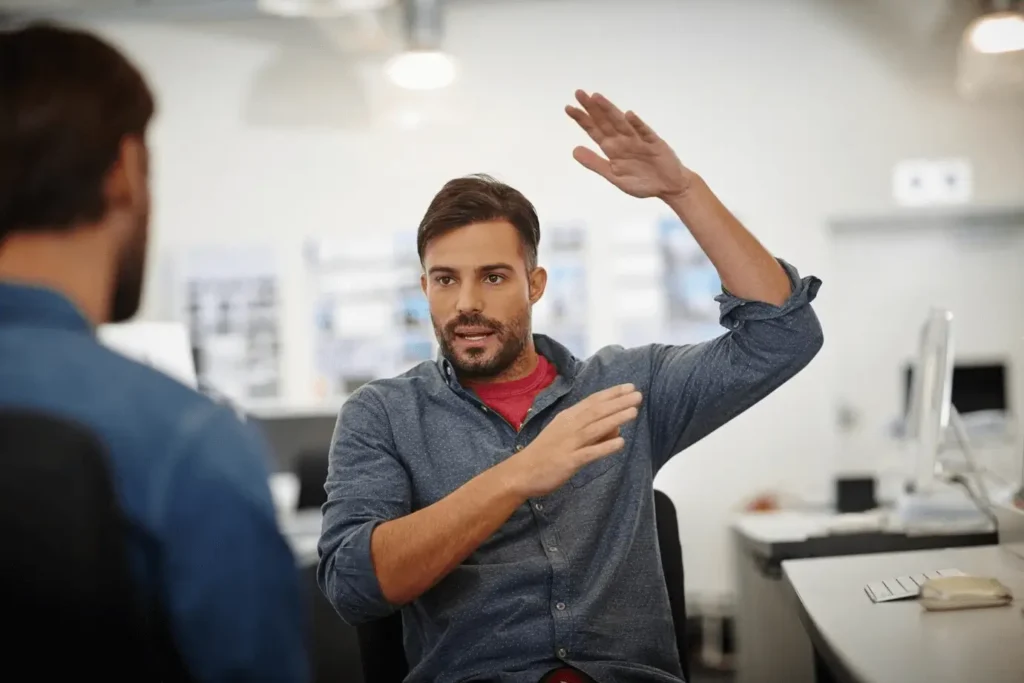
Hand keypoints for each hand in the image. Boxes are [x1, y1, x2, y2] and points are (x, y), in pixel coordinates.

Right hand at [501, 383, 642, 497]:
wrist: (521, 472)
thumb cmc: (545, 453)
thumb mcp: (564, 435)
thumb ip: (589, 430)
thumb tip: (616, 428)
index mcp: (567, 418)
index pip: (592, 401)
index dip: (612, 394)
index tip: (629, 387)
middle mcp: (569, 427)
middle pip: (597, 411)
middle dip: (618, 402)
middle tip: (638, 395)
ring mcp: (569, 443)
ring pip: (595, 428)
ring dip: (615, 419)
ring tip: (634, 412)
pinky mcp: (569, 461)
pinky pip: (590, 453)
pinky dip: (605, 447)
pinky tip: (621, 443)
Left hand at [565, 90, 694, 199]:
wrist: (669, 187)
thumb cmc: (642, 181)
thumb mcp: (614, 176)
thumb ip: (595, 163)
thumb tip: (574, 150)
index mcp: (612, 148)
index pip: (594, 130)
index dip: (582, 119)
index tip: (568, 107)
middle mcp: (623, 140)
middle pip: (605, 121)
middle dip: (592, 108)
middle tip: (579, 93)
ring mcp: (638, 140)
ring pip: (621, 123)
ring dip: (609, 110)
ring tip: (597, 98)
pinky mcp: (654, 143)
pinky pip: (644, 132)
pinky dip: (637, 124)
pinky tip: (628, 115)